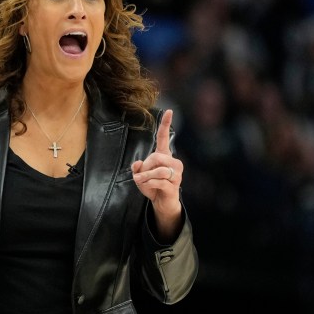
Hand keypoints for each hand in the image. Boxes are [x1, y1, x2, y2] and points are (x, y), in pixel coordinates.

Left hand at [132, 109, 182, 239]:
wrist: (162, 203)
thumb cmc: (152, 186)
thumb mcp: (140, 176)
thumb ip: (137, 168)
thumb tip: (137, 163)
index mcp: (165, 156)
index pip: (164, 137)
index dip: (166, 124)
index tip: (169, 111)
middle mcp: (174, 163)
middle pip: (156, 157)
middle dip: (145, 166)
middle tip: (139, 175)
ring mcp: (176, 174)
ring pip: (158, 170)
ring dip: (145, 176)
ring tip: (139, 180)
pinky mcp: (174, 186)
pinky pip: (159, 181)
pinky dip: (148, 184)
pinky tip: (147, 186)